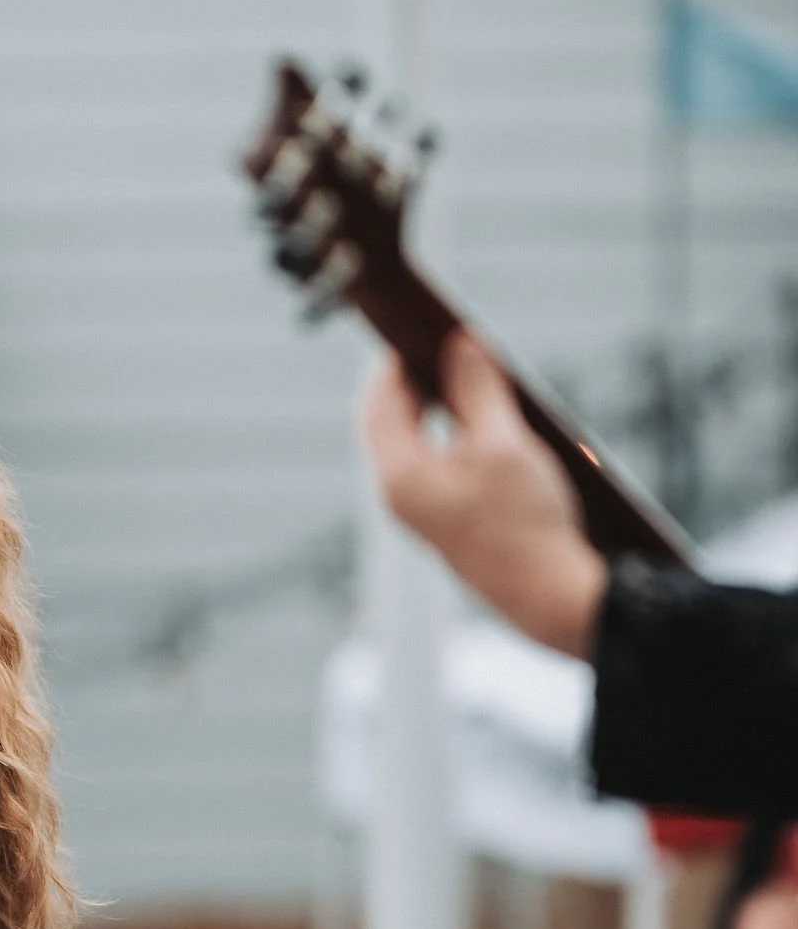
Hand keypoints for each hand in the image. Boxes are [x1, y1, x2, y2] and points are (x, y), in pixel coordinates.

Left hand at [356, 332, 607, 659]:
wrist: (551, 597)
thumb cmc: (526, 523)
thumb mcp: (504, 444)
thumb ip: (476, 390)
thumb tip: (462, 344)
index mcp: (401, 476)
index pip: (377, 404)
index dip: (394, 363)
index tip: (419, 331)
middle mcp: (401, 497)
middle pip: (390, 424)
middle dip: (413, 382)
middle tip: (443, 347)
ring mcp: (423, 514)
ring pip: (414, 445)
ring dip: (435, 408)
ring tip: (467, 377)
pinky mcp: (448, 524)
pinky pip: (435, 466)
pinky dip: (450, 436)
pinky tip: (483, 423)